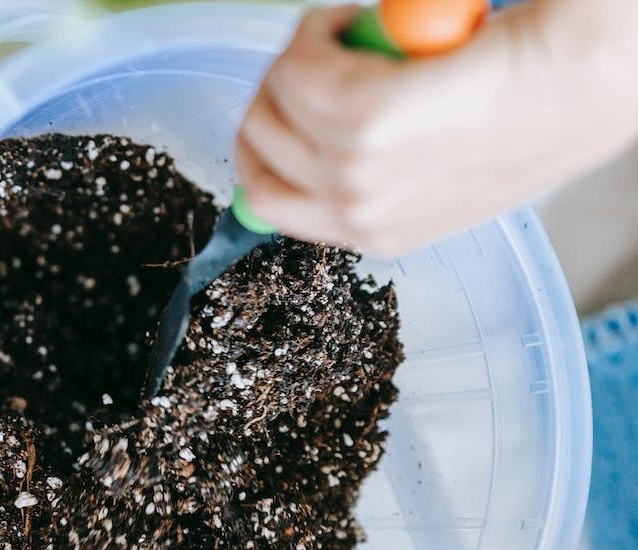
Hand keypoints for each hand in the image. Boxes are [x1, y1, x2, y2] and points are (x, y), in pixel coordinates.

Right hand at [236, 1, 637, 253]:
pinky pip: (295, 65)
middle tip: (325, 58)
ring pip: (272, 100)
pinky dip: (318, 30)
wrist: (586, 76)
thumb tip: (311, 145)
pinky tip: (358, 20)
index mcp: (377, 235)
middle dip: (278, 92)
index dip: (268, 141)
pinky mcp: (361, 120)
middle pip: (256, 148)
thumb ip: (376, 171)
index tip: (287, 104)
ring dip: (302, 55)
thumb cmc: (535, 109)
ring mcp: (354, 172)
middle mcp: (357, 214)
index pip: (268, 203)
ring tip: (356, 36)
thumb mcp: (440, 171)